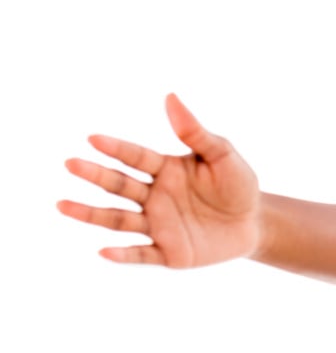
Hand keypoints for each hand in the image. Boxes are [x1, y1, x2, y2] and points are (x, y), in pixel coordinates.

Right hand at [59, 94, 260, 266]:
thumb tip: (171, 97)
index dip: (116, 148)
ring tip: (62, 205)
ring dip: (91, 214)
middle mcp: (154, 196)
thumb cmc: (238, 185)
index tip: (94, 139)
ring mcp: (159, 224)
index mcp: (165, 169)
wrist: (255, 223)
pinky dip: (123, 254)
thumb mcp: (223, 156)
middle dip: (96, 175)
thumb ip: (196, 133)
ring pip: (119, 219)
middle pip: (120, 185)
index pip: (136, 157)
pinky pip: (142, 253)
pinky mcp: (169, 252)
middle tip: (71, 164)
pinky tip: (104, 251)